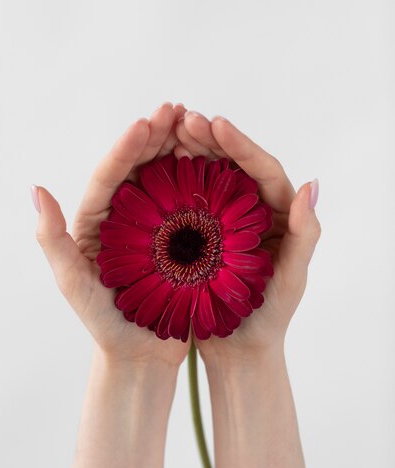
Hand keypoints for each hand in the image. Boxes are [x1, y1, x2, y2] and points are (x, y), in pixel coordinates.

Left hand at [33, 102, 190, 367]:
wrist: (138, 353)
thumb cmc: (102, 322)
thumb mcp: (73, 285)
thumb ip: (52, 241)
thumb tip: (36, 190)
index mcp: (95, 220)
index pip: (108, 177)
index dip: (125, 149)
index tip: (145, 123)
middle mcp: (124, 215)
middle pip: (139, 168)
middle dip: (156, 136)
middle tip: (177, 110)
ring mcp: (153, 224)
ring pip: (165, 177)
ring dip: (180, 148)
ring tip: (196, 123)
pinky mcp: (179, 236)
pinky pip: (190, 201)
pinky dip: (201, 177)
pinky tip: (215, 158)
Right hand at [175, 111, 320, 362]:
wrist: (241, 349)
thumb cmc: (270, 319)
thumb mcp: (291, 281)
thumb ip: (305, 235)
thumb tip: (312, 183)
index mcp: (279, 215)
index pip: (264, 170)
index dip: (240, 145)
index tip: (215, 124)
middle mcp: (254, 210)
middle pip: (234, 165)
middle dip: (210, 139)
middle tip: (182, 118)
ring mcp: (227, 219)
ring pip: (210, 175)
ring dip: (191, 151)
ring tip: (166, 131)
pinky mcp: (205, 232)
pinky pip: (190, 197)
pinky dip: (176, 178)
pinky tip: (155, 164)